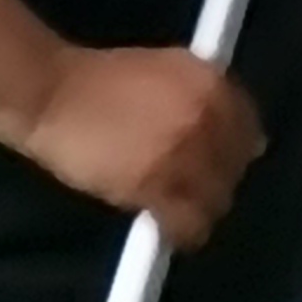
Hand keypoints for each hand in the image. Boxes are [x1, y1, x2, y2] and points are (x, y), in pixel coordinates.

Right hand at [21, 41, 264, 248]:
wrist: (51, 94)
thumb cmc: (101, 80)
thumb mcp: (165, 70)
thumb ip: (205, 96)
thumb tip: (245, 136)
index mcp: (210, 83)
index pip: (250, 128)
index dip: (236, 149)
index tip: (220, 160)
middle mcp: (206, 116)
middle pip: (236, 167)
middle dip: (219, 178)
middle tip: (194, 184)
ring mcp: (183, 152)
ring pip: (217, 199)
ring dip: (202, 206)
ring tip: (180, 207)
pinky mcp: (156, 186)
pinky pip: (188, 224)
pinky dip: (183, 232)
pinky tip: (170, 230)